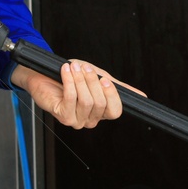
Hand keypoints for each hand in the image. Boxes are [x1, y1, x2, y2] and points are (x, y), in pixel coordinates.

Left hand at [12, 58, 145, 128]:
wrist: (44, 75)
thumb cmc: (72, 78)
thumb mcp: (99, 79)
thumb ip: (118, 87)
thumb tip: (142, 96)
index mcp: (101, 112)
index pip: (115, 111)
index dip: (112, 95)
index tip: (105, 79)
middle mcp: (90, 119)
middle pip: (100, 104)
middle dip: (92, 82)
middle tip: (85, 68)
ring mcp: (76, 120)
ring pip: (86, 101)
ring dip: (79, 80)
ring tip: (73, 67)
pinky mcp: (62, 116)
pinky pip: (71, 99)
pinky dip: (69, 81)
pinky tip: (66, 71)